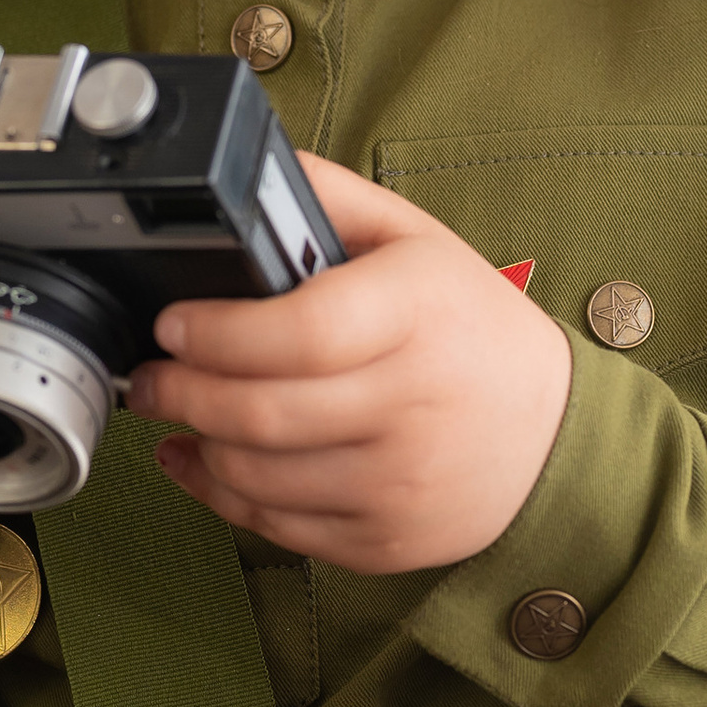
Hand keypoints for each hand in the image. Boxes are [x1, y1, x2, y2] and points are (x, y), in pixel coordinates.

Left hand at [127, 158, 573, 574]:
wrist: (553, 434)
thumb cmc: (472, 329)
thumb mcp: (416, 241)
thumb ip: (330, 199)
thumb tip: (246, 167)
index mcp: (417, 314)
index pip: (300, 332)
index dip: (219, 334)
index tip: (174, 325)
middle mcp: (412, 403)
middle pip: (261, 412)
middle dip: (180, 393)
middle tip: (152, 375)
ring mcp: (400, 482)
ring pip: (257, 476)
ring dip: (198, 443)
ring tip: (181, 413)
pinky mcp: (386, 539)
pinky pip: (278, 527)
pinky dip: (223, 494)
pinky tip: (204, 462)